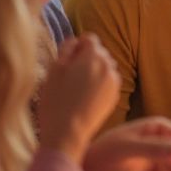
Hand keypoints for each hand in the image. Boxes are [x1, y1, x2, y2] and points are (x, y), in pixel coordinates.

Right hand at [38, 34, 119, 163]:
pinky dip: (99, 84)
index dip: (77, 46)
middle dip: (86, 58)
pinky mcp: (116, 96)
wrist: (68, 132)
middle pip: (99, 52)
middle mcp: (109, 66)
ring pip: (105, 67)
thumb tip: (76, 41)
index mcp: (93, 56)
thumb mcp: (54, 69)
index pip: (90, 38)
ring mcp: (114, 82)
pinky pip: (108, 82)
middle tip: (69, 75)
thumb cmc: (56, 100)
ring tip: (77, 87)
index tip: (67, 59)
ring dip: (94, 71)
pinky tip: (85, 97)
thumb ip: (67, 49)